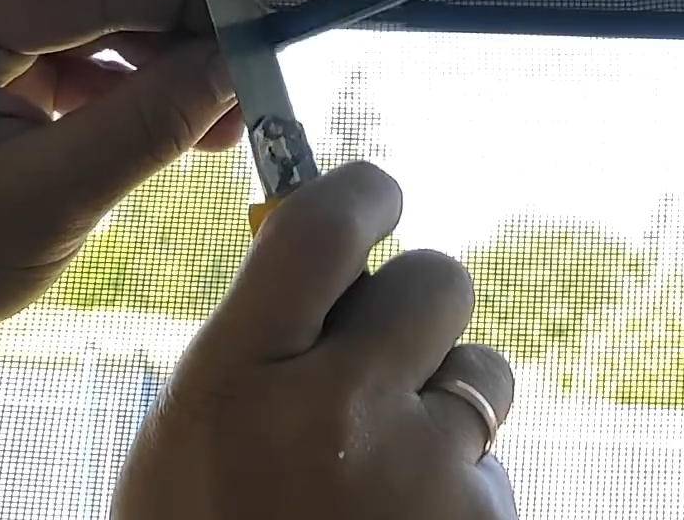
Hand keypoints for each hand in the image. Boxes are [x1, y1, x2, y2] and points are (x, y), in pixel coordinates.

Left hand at [0, 0, 244, 358]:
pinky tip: (167, 113)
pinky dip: (118, 72)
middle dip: (179, 23)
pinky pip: (60, 37)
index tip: (259, 27)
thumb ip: (149, 125)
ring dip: (155, 49)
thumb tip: (233, 65)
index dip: (189, 0)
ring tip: (216, 108)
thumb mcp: (46, 203)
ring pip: (84, 3)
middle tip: (248, 69)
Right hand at [116, 162, 517, 519]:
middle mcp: (333, 413)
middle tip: (385, 361)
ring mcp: (420, 474)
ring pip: (484, 374)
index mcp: (234, 382)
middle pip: (436, 280)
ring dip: (450, 405)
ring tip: (386, 480)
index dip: (362, 193)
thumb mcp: (192, 440)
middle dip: (419, 310)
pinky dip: (458, 493)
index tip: (376, 198)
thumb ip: (257, 343)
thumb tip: (322, 239)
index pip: (324, 224)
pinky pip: (492, 465)